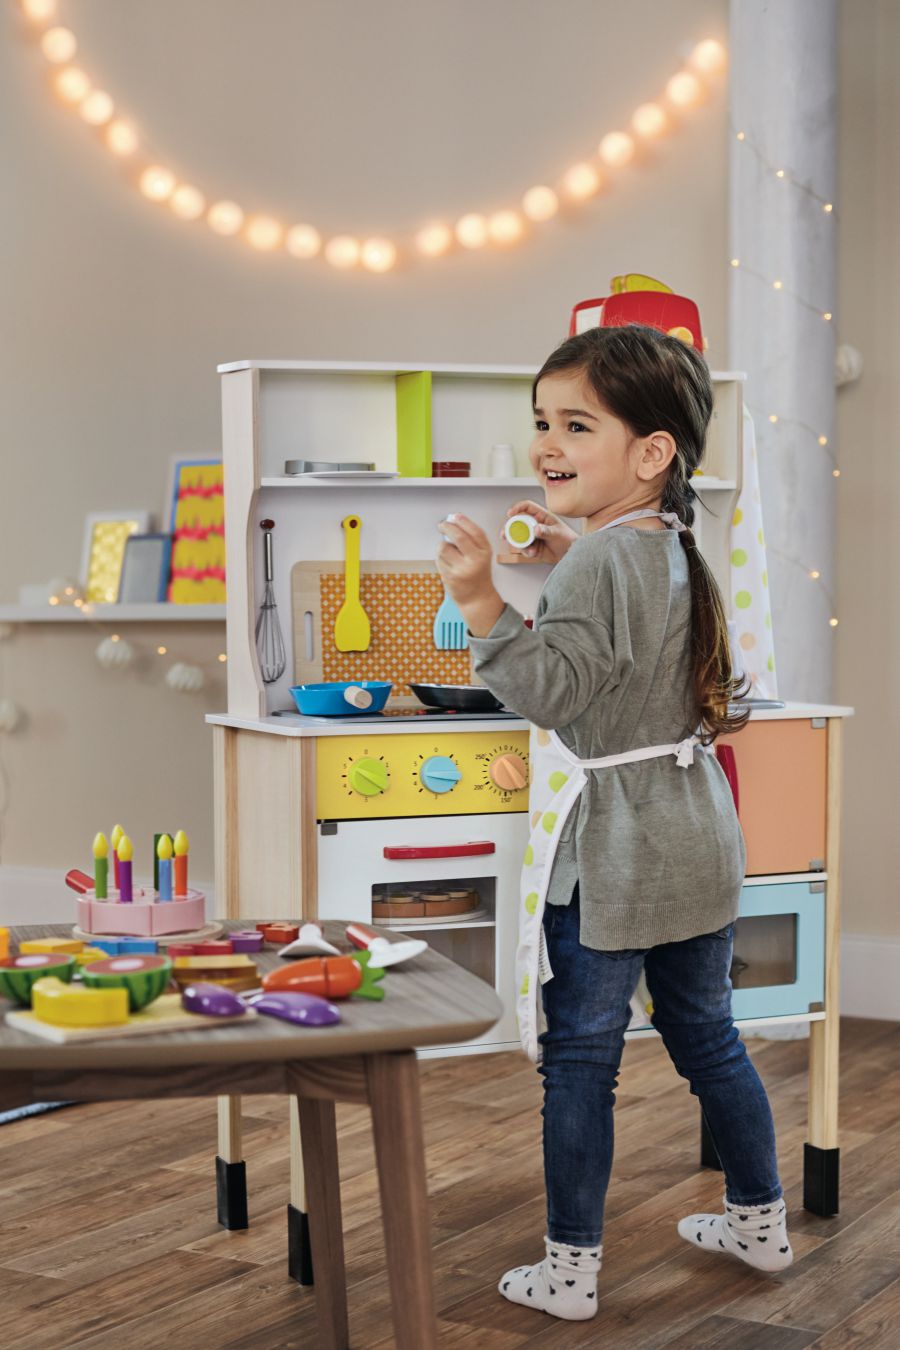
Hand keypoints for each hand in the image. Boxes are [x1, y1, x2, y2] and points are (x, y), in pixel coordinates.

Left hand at [436, 514, 503, 634]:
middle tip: (442, 525)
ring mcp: (462, 569)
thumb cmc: (478, 573)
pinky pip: (438, 559)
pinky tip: (447, 562)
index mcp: (485, 552)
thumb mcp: (482, 554)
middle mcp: (475, 560)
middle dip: (447, 526)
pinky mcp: (450, 577)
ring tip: (448, 551)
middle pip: (458, 536)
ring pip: (443, 547)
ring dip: (442, 545)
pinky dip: (440, 557)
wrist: (477, 597)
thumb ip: (471, 539)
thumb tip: (453, 520)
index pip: (475, 531)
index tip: (454, 516)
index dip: (463, 520)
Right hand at [504, 500, 578, 562]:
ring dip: (520, 545)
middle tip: (504, 535)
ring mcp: (532, 536)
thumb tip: (536, 529)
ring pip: (519, 538)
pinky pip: (524, 549)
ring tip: (530, 550)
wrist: (570, 554)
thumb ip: (546, 531)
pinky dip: (526, 552)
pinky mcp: (532, 547)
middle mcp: (534, 525)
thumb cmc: (567, 539)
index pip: (527, 507)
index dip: (517, 508)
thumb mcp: (557, 533)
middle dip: (509, 529)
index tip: (510, 514)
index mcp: (541, 516)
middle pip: (517, 523)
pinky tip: (534, 553)